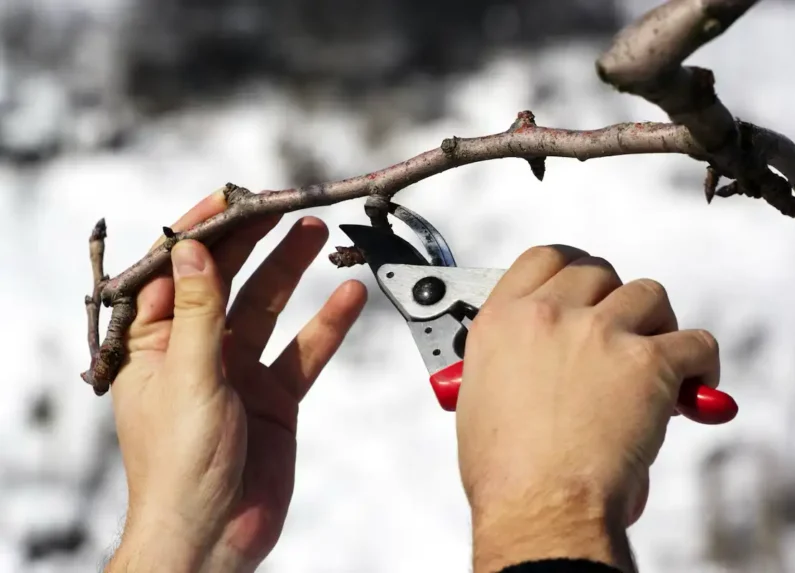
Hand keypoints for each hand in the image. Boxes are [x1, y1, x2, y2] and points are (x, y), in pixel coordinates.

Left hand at [105, 190, 366, 571]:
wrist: (214, 533)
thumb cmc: (179, 467)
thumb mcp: (187, 377)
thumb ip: (197, 312)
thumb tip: (194, 251)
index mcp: (153, 344)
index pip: (174, 272)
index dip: (201, 233)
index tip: (231, 200)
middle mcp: (196, 350)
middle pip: (227, 281)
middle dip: (253, 243)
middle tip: (283, 207)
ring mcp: (238, 371)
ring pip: (268, 307)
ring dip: (292, 271)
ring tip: (316, 233)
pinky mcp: (274, 395)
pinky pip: (304, 350)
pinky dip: (327, 325)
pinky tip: (349, 297)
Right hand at [456, 246, 720, 572]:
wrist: (538, 506)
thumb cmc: (505, 471)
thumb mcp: (480, 397)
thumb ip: (508, 361)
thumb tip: (536, 363)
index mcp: (503, 320)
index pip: (544, 259)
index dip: (572, 269)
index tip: (587, 287)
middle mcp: (549, 315)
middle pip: (599, 271)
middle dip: (614, 300)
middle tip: (623, 332)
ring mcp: (600, 333)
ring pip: (649, 294)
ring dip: (657, 324)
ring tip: (657, 359)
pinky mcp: (648, 362)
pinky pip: (695, 342)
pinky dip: (700, 364)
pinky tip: (691, 390)